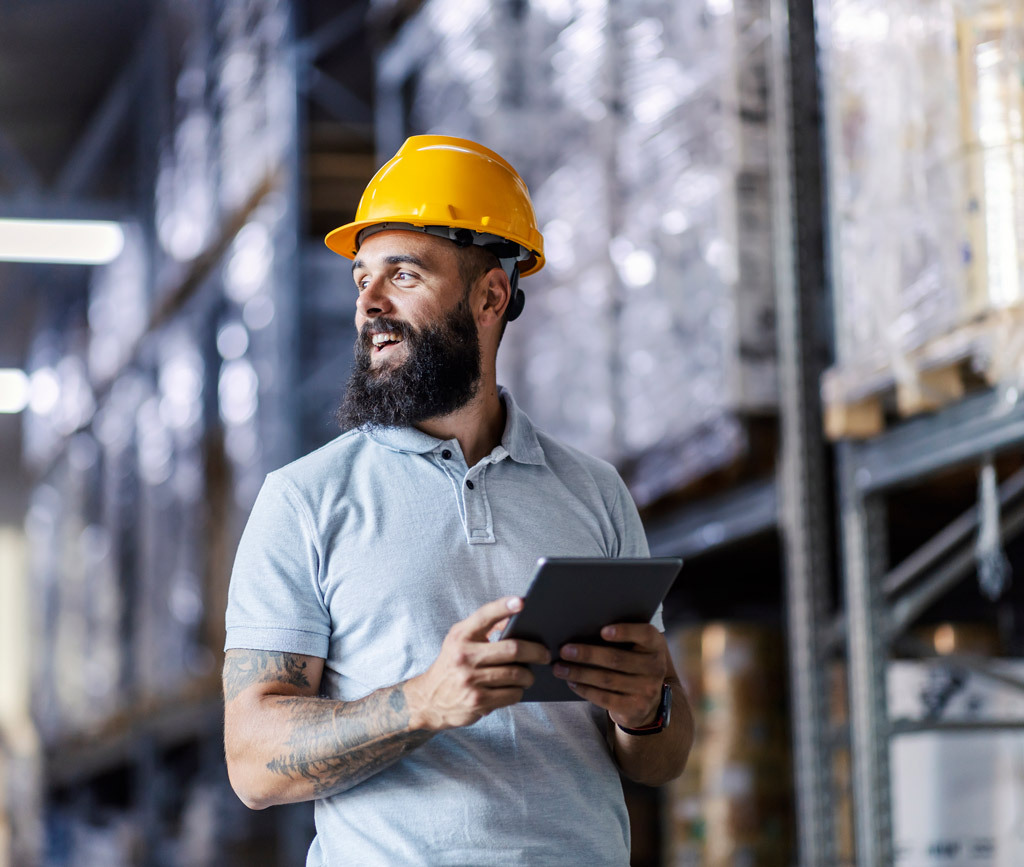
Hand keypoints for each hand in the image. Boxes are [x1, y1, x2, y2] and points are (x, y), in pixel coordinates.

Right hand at [405, 597, 550, 730]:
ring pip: (516, 674)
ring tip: (529, 674)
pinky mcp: (477, 701)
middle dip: (536, 651)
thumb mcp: (460, 642)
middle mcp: (464, 655)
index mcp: (461, 636)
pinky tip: (516, 689)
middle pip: (512, 649)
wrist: (428, 700)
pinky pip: (512, 694)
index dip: (504, 607)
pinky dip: (519, 691)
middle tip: (545, 653)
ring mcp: (470, 679)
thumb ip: (484, 629)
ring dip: (528, 676)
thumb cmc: (452, 665)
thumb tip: (515, 618)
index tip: (522, 602)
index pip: (485, 616)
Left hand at [552, 623, 667, 729]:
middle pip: (617, 658)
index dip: (625, 631)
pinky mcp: (635, 707)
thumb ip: (622, 638)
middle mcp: (655, 667)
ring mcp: (647, 689)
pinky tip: (572, 683)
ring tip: (560, 668)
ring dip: (579, 673)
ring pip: (607, 679)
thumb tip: (582, 629)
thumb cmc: (634, 664)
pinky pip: (605, 698)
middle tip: (564, 650)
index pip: (644, 634)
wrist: (650, 700)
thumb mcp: (636, 647)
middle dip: (587, 654)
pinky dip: (585, 689)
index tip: (602, 631)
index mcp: (655, 645)